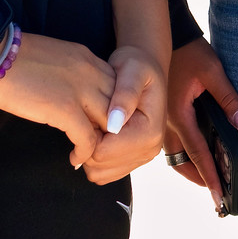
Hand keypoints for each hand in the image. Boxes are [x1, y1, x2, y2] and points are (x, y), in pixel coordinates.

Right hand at [0, 33, 116, 168]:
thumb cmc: (13, 58)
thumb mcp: (54, 59)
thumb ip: (70, 75)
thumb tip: (70, 97)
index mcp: (87, 58)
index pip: (118, 86)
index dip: (113, 108)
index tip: (102, 124)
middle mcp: (91, 72)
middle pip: (119, 105)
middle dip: (113, 128)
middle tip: (101, 145)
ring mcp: (81, 90)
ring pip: (110, 124)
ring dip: (102, 144)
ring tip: (90, 156)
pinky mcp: (65, 109)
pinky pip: (88, 139)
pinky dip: (85, 153)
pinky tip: (75, 159)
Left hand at [83, 45, 166, 184]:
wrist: (146, 68)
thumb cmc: (137, 65)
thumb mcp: (132, 70)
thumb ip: (125, 95)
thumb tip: (113, 124)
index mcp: (149, 133)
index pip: (103, 152)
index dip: (88, 134)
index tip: (89, 112)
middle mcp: (149, 150)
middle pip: (99, 166)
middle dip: (87, 144)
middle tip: (92, 116)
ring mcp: (142, 157)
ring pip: (99, 173)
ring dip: (90, 151)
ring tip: (96, 123)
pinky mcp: (133, 159)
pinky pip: (103, 172)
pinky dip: (95, 155)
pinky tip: (99, 131)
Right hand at [163, 37, 237, 212]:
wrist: (165, 34)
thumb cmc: (190, 52)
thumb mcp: (214, 73)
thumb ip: (231, 102)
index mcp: (178, 115)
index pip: (198, 155)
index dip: (210, 178)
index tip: (219, 198)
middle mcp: (165, 122)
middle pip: (181, 162)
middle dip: (199, 178)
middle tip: (217, 193)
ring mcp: (161, 119)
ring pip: (174, 155)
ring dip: (191, 167)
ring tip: (209, 177)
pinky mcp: (163, 113)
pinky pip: (171, 142)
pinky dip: (185, 152)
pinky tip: (197, 152)